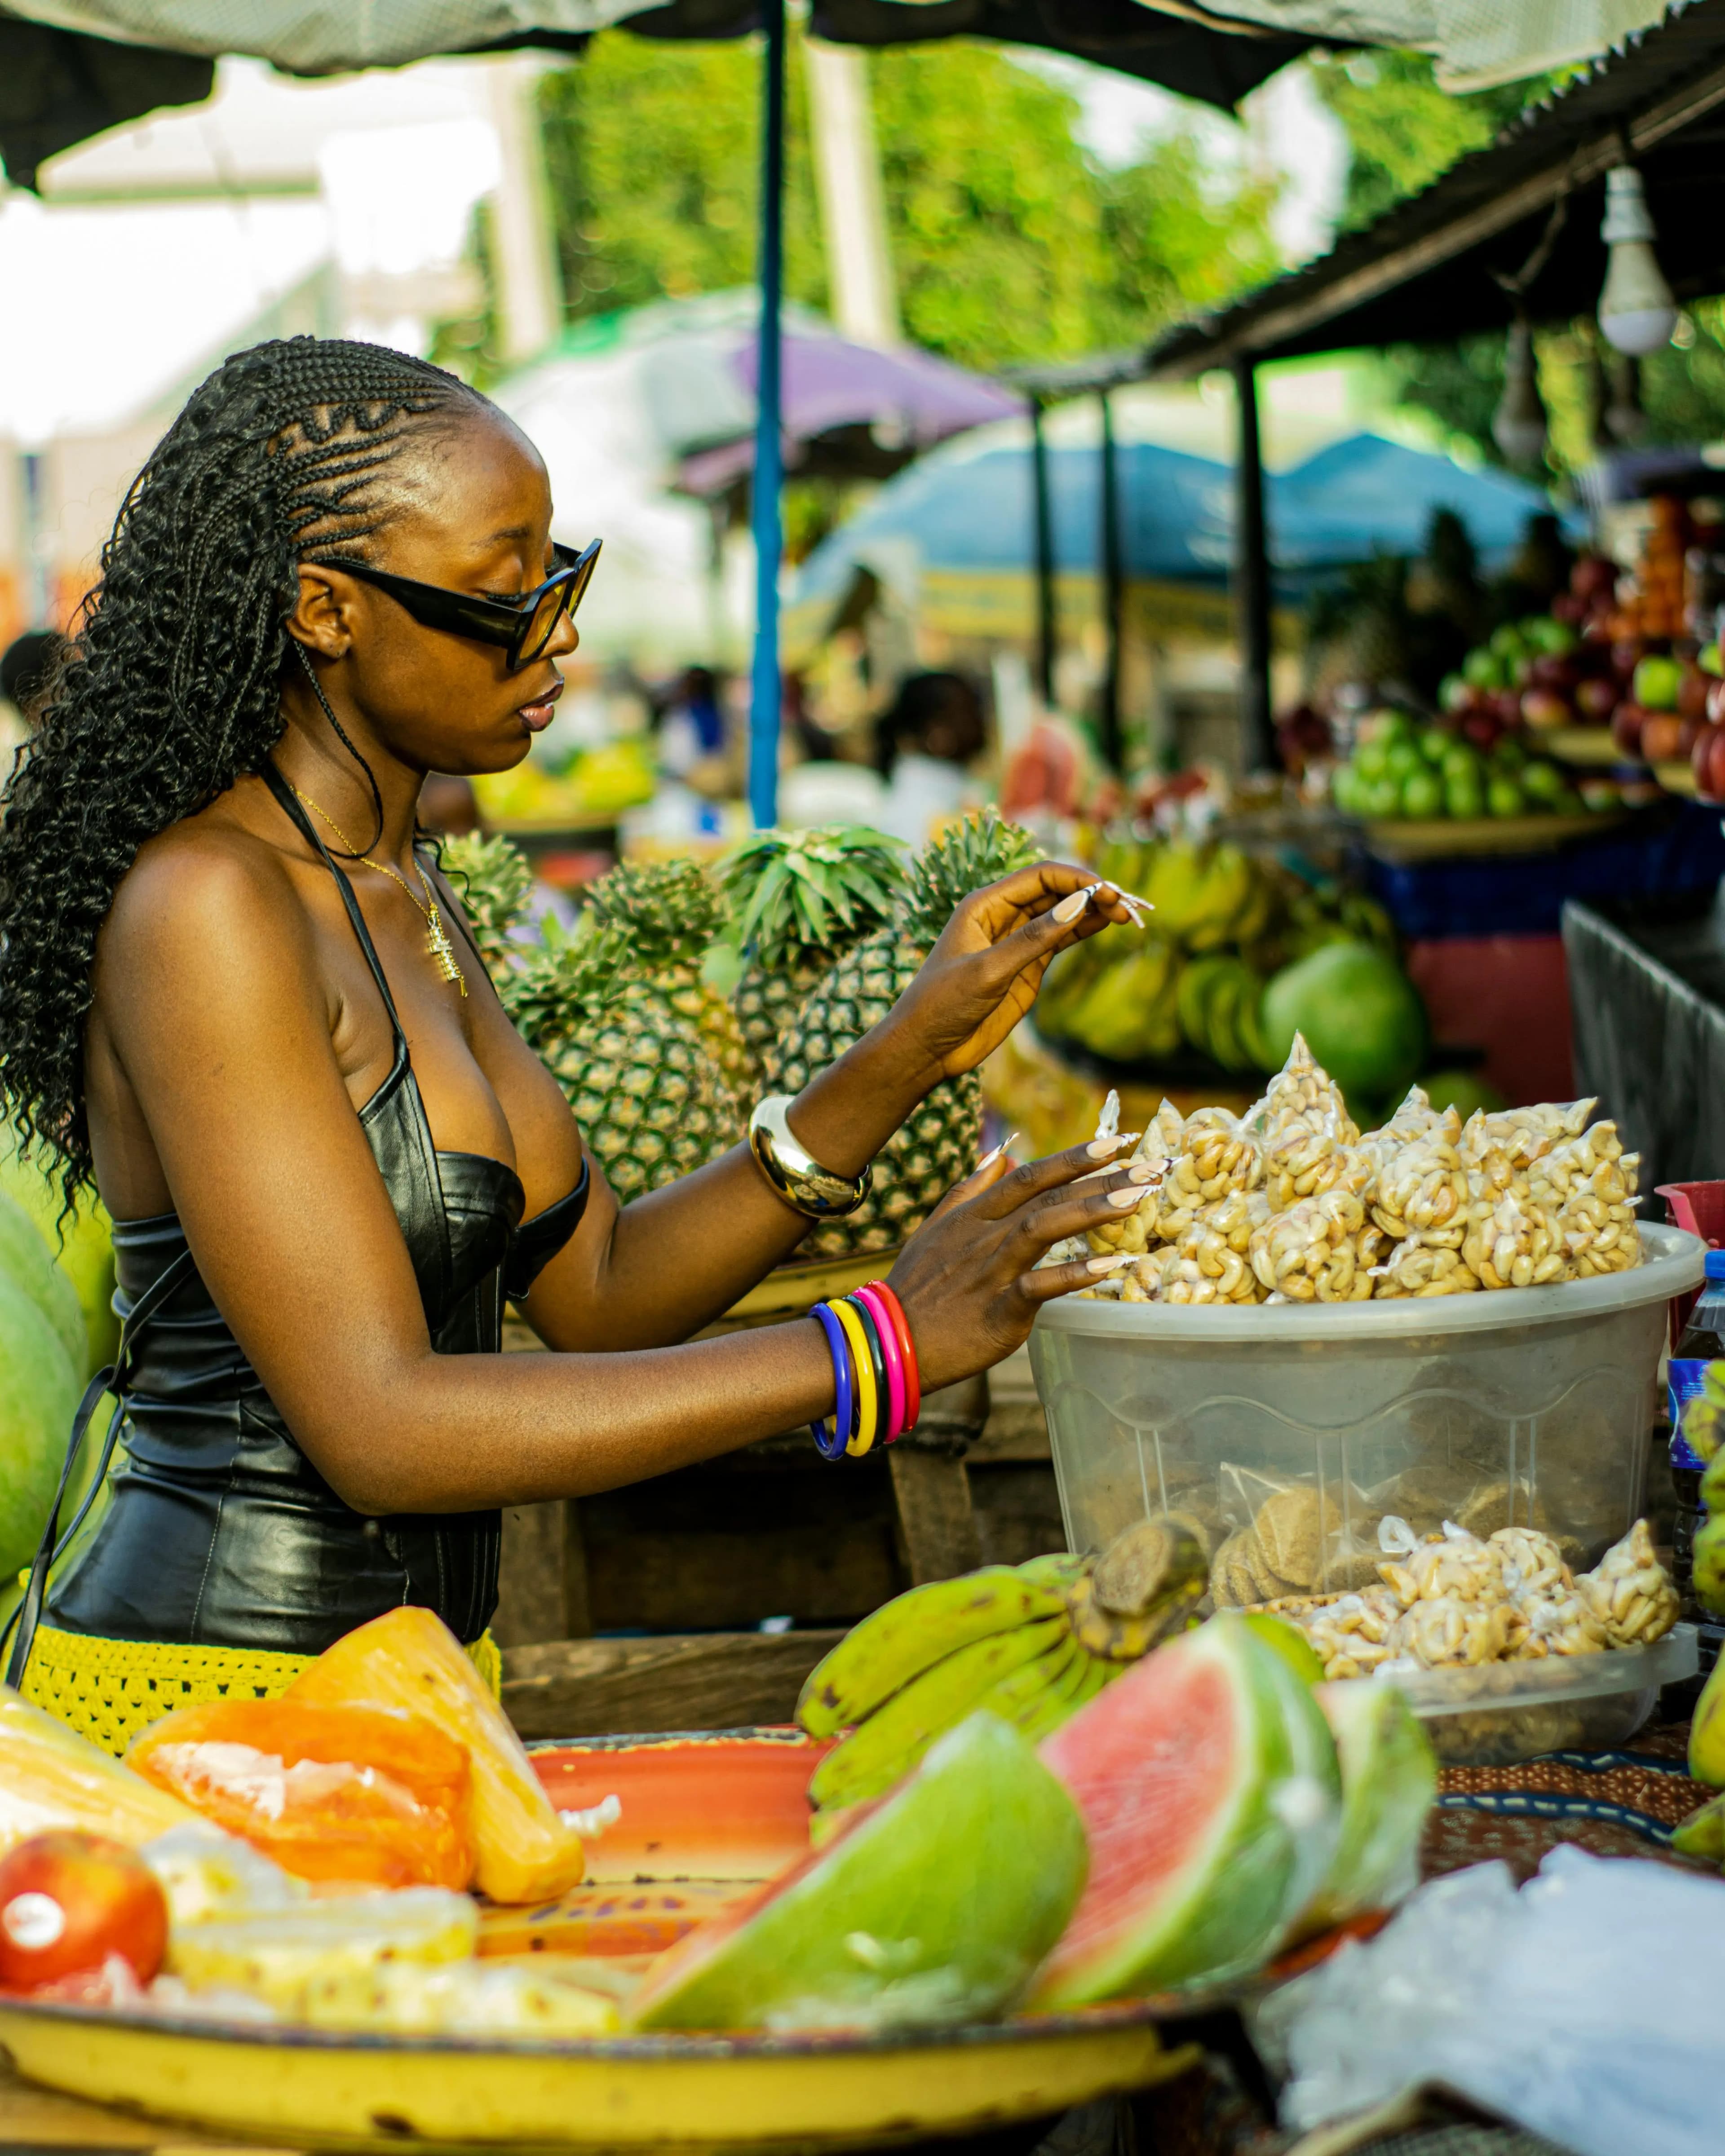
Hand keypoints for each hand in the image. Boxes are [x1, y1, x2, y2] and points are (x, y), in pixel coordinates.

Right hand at [884, 1138, 1153, 1391]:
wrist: (889, 1341)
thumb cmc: (917, 1287)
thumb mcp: (936, 1228)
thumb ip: (970, 1189)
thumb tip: (1001, 1152)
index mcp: (974, 1215)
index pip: (1029, 1174)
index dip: (1073, 1157)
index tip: (1116, 1142)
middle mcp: (986, 1235)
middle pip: (1047, 1195)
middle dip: (1101, 1177)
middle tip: (1150, 1165)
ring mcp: (992, 1270)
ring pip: (1043, 1228)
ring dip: (1091, 1210)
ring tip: (1136, 1199)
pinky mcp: (998, 1309)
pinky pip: (1040, 1287)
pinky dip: (1075, 1275)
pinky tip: (1111, 1266)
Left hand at [887, 864, 1140, 1084]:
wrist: (926, 1047)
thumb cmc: (942, 1004)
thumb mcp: (988, 971)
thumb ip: (1033, 939)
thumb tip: (1077, 905)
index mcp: (983, 906)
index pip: (1039, 877)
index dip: (1076, 879)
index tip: (1108, 891)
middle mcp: (1001, 917)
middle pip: (1054, 892)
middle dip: (1090, 893)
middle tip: (1127, 905)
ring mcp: (1015, 942)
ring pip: (1061, 915)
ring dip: (1092, 911)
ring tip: (1127, 914)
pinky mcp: (1025, 967)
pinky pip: (1059, 941)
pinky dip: (1083, 931)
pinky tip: (1107, 924)